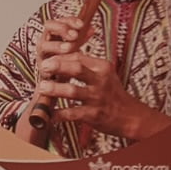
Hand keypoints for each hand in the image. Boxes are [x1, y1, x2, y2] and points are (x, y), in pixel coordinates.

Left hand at [34, 46, 170, 143]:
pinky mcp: (94, 114)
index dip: (60, 58)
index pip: (78, 57)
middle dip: (57, 67)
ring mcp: (97, 98)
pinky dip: (59, 114)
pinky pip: (73, 113)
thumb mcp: (105, 74)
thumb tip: (65, 53)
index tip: (47, 61)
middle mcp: (101, 81)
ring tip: (41, 88)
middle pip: (77, 69)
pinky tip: (50, 114)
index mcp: (102, 67)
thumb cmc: (112, 93)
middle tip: (43, 68)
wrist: (129, 115)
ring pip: (73, 91)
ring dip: (55, 89)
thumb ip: (86, 65)